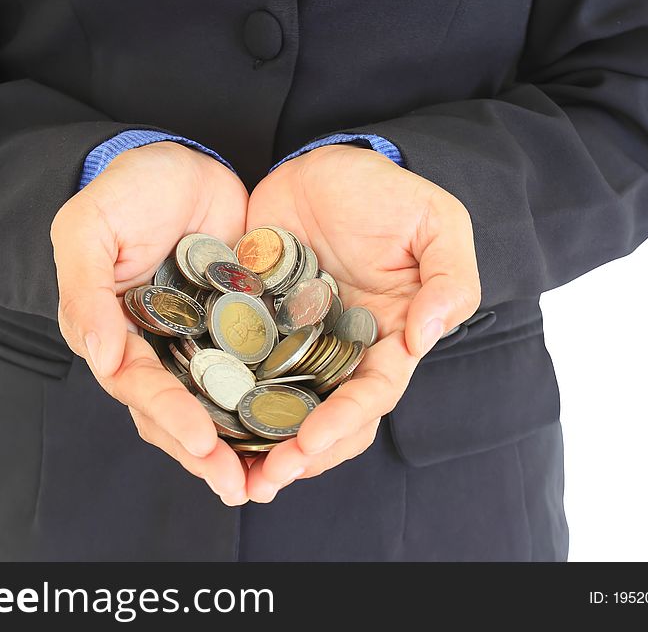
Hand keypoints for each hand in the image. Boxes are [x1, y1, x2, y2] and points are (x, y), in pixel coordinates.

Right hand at [51, 141, 250, 504]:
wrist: (182, 162)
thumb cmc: (126, 190)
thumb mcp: (89, 228)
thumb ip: (86, 291)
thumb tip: (95, 358)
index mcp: (114, 333)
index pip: (138, 386)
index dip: (167, 416)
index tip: (200, 442)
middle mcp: (156, 348)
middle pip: (178, 412)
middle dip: (206, 453)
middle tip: (239, 487)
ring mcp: (200, 341)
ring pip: (218, 403)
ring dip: (240, 442)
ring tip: (270, 478)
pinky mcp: (239, 328)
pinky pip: (255, 370)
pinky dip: (270, 400)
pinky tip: (299, 426)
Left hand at [244, 144, 480, 501]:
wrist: (326, 164)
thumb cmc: (388, 193)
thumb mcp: (436, 224)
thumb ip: (450, 279)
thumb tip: (427, 339)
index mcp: (387, 339)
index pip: (371, 395)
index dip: (343, 423)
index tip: (310, 444)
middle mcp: (340, 352)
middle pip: (323, 417)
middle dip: (298, 453)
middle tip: (263, 482)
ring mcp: (294, 342)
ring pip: (278, 405)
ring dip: (257, 441)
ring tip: (227, 470)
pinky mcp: (254, 324)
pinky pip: (238, 366)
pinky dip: (222, 394)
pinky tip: (197, 415)